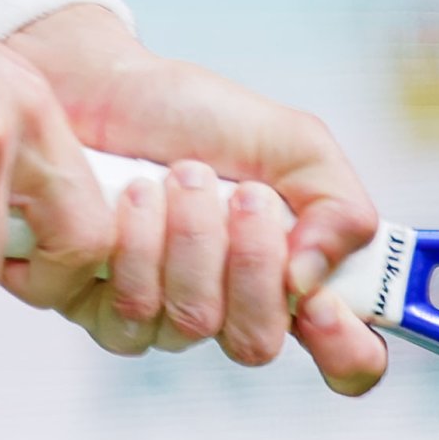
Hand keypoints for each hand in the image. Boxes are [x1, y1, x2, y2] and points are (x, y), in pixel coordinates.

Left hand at [9, 5, 389, 394]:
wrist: (98, 81)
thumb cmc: (191, 114)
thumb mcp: (291, 141)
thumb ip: (337, 205)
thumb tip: (312, 278)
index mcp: (289, 277)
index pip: (344, 358)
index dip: (345, 349)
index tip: (323, 302)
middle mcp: (227, 309)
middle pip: (258, 343)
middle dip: (251, 261)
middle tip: (242, 194)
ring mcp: (158, 316)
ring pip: (191, 323)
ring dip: (191, 238)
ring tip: (180, 176)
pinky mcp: (93, 307)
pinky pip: (127, 314)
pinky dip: (135, 243)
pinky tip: (133, 196)